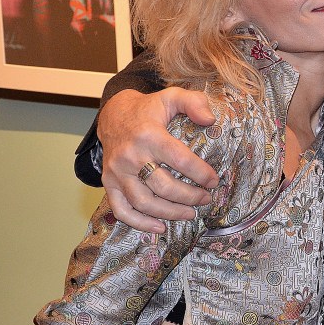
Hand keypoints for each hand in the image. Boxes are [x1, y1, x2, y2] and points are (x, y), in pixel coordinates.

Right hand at [99, 87, 217, 232]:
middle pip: (164, 186)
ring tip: (190, 213)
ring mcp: (117, 172)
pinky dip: (139, 223)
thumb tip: (210, 120)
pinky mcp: (108, 183)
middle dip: (190, 197)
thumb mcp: (172, 96)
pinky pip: (121, 210)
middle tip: (206, 199)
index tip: (214, 181)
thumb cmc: (149, 109)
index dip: (200, 173)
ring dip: (170, 213)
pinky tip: (159, 228)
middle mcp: (130, 156)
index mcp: (149, 135)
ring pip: (144, 202)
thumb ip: (194, 102)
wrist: (113, 115)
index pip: (180, 159)